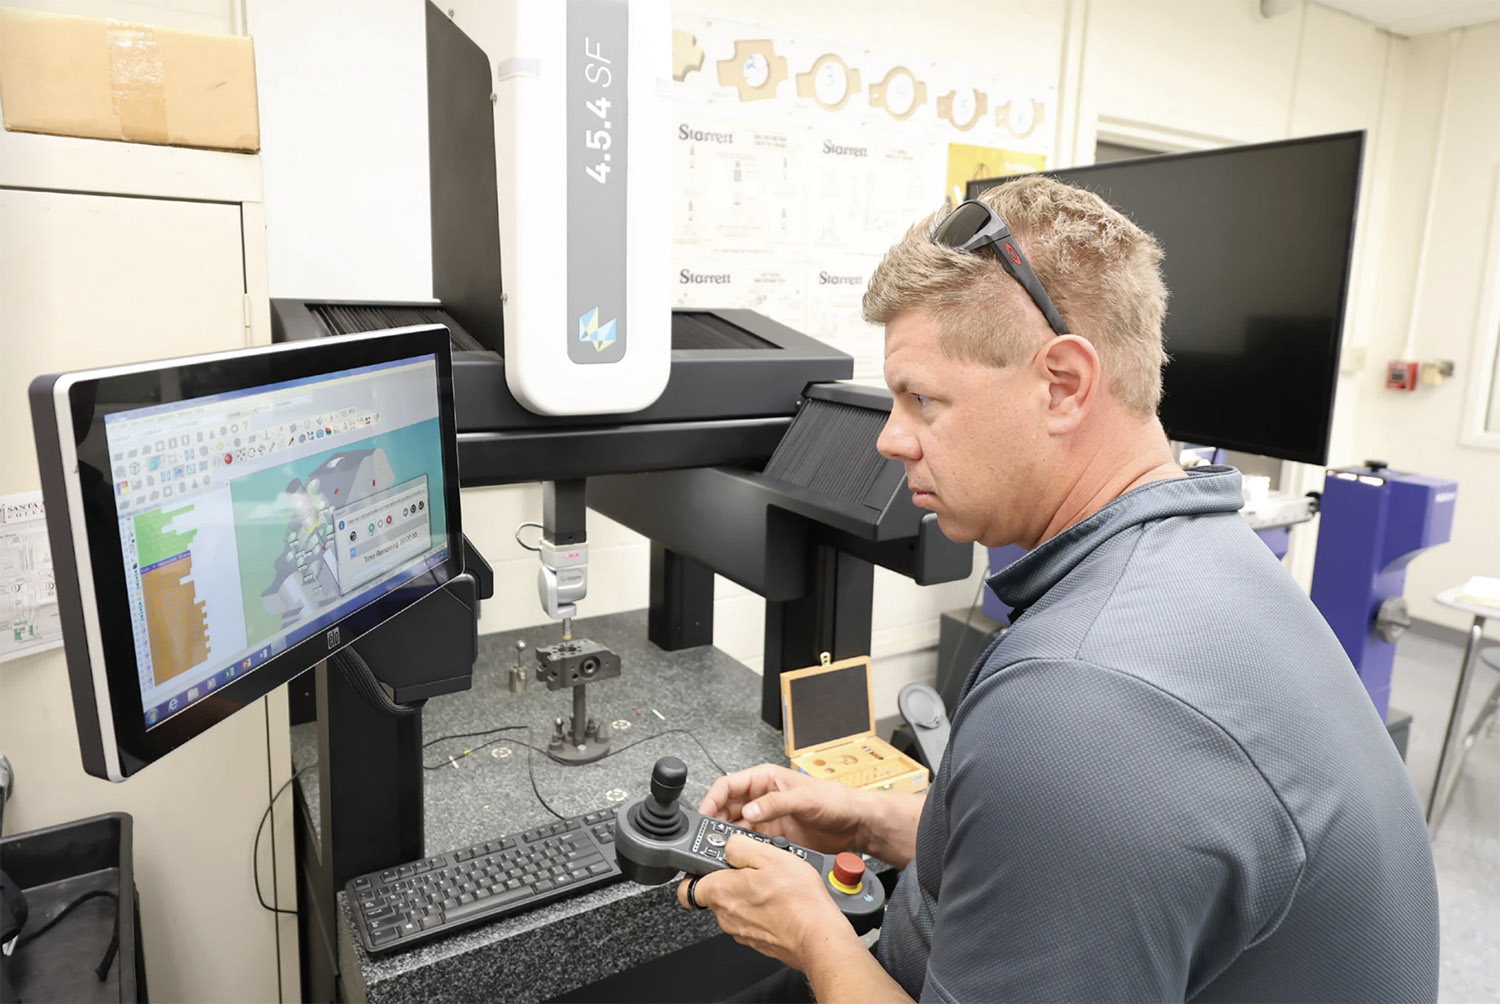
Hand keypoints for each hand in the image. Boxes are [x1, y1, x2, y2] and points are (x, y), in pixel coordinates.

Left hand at [677, 833, 847, 970]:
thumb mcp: (769, 854)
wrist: (818, 935)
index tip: (713, 861)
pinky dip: (762, 910)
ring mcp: (741, 931)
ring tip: (773, 883)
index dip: (698, 870)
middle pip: (715, 893)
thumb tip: (729, 845)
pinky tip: (780, 901)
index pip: (688, 885)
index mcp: (720, 892)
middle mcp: (726, 915)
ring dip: (749, 894)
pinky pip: (752, 920)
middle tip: (755, 867)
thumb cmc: (797, 899)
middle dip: (731, 878)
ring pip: (736, 906)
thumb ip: (740, 846)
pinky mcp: (758, 941)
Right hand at [698, 763, 870, 854]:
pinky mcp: (773, 838)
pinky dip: (741, 850)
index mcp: (765, 779)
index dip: (712, 798)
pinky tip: (739, 856)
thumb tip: (749, 810)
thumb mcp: (804, 798)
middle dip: (714, 821)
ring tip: (719, 850)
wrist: (854, 824)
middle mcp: (762, 798)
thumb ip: (775, 803)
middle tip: (706, 838)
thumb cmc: (835, 800)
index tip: (702, 814)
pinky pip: (750, 843)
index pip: (729, 785)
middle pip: (727, 808)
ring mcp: (766, 819)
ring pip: (735, 827)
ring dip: (726, 838)